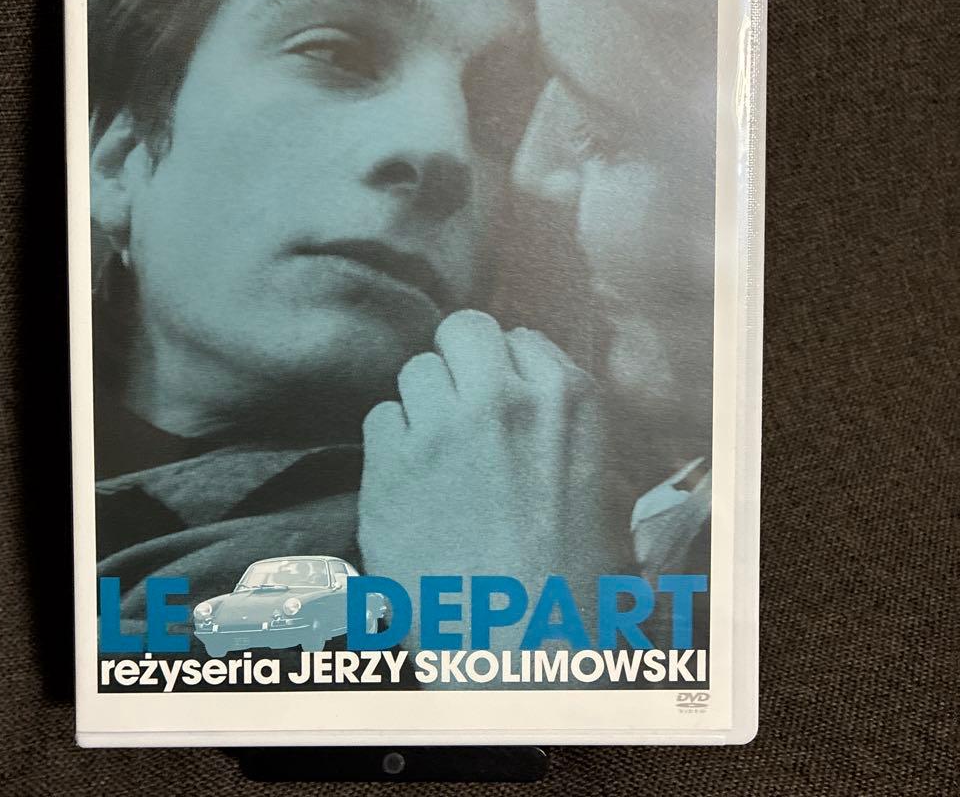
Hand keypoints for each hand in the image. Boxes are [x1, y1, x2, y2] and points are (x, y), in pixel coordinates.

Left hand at [358, 309, 634, 649]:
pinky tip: (411, 482)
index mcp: (569, 402)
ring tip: (437, 451)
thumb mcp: (605, 491)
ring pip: (416, 372)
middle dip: (460, 359)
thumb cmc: (577, 587)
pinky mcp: (389, 468)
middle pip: (463, 329)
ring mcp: (441, 430)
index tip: (501, 394)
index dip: (506, 366)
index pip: (519, 336)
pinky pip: (380, 419)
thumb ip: (568, 429)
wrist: (522, 656)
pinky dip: (392, 444)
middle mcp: (503, 400)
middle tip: (461, 401)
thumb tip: (536, 392)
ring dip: (425, 404)